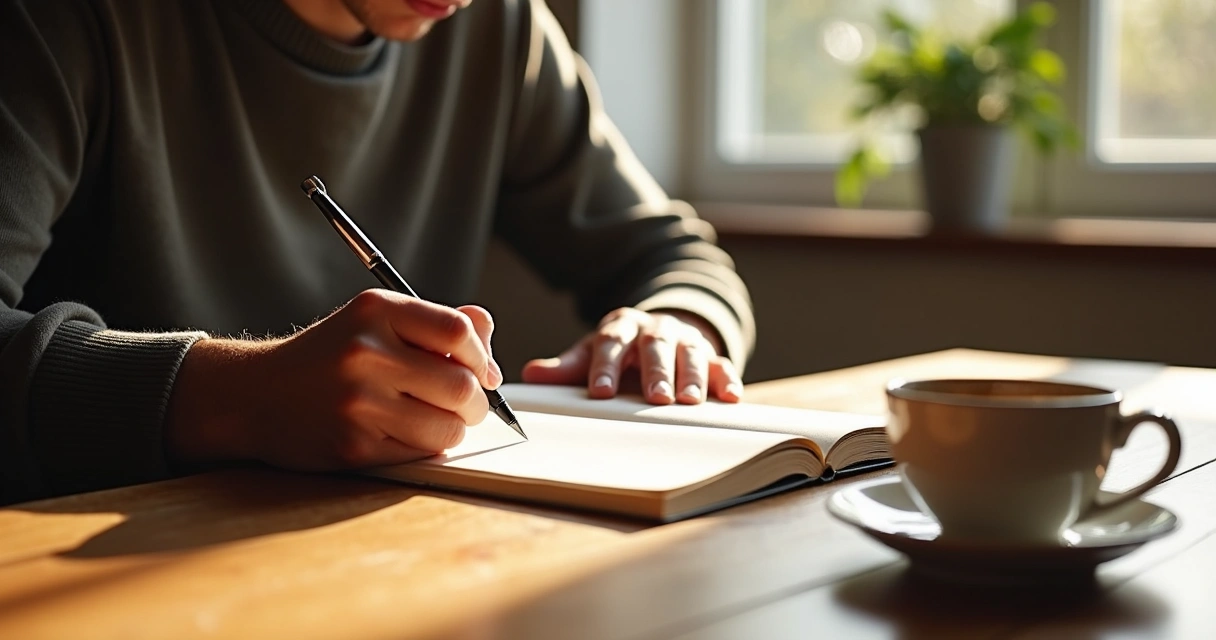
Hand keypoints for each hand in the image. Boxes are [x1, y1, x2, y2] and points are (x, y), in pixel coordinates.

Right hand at [165, 289, 501, 469]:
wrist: (254, 396)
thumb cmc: (329, 358)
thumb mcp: (375, 322)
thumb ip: (435, 325)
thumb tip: (488, 344)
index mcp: (376, 311)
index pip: (458, 331)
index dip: (481, 358)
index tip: (483, 373)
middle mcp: (365, 352)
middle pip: (461, 385)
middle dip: (476, 402)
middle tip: (468, 406)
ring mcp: (358, 403)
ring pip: (447, 427)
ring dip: (454, 430)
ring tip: (437, 421)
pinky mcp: (352, 447)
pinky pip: (419, 454)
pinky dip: (426, 448)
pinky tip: (406, 435)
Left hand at [521, 308, 742, 404]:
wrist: (662, 333)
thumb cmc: (622, 351)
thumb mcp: (593, 353)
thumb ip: (567, 368)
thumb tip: (530, 375)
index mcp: (622, 328)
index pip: (611, 344)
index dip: (606, 367)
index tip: (600, 392)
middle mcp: (656, 330)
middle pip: (656, 348)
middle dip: (657, 372)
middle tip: (655, 397)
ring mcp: (686, 341)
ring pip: (691, 355)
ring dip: (692, 378)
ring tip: (689, 403)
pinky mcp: (712, 355)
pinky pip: (723, 365)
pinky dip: (727, 380)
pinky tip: (731, 397)